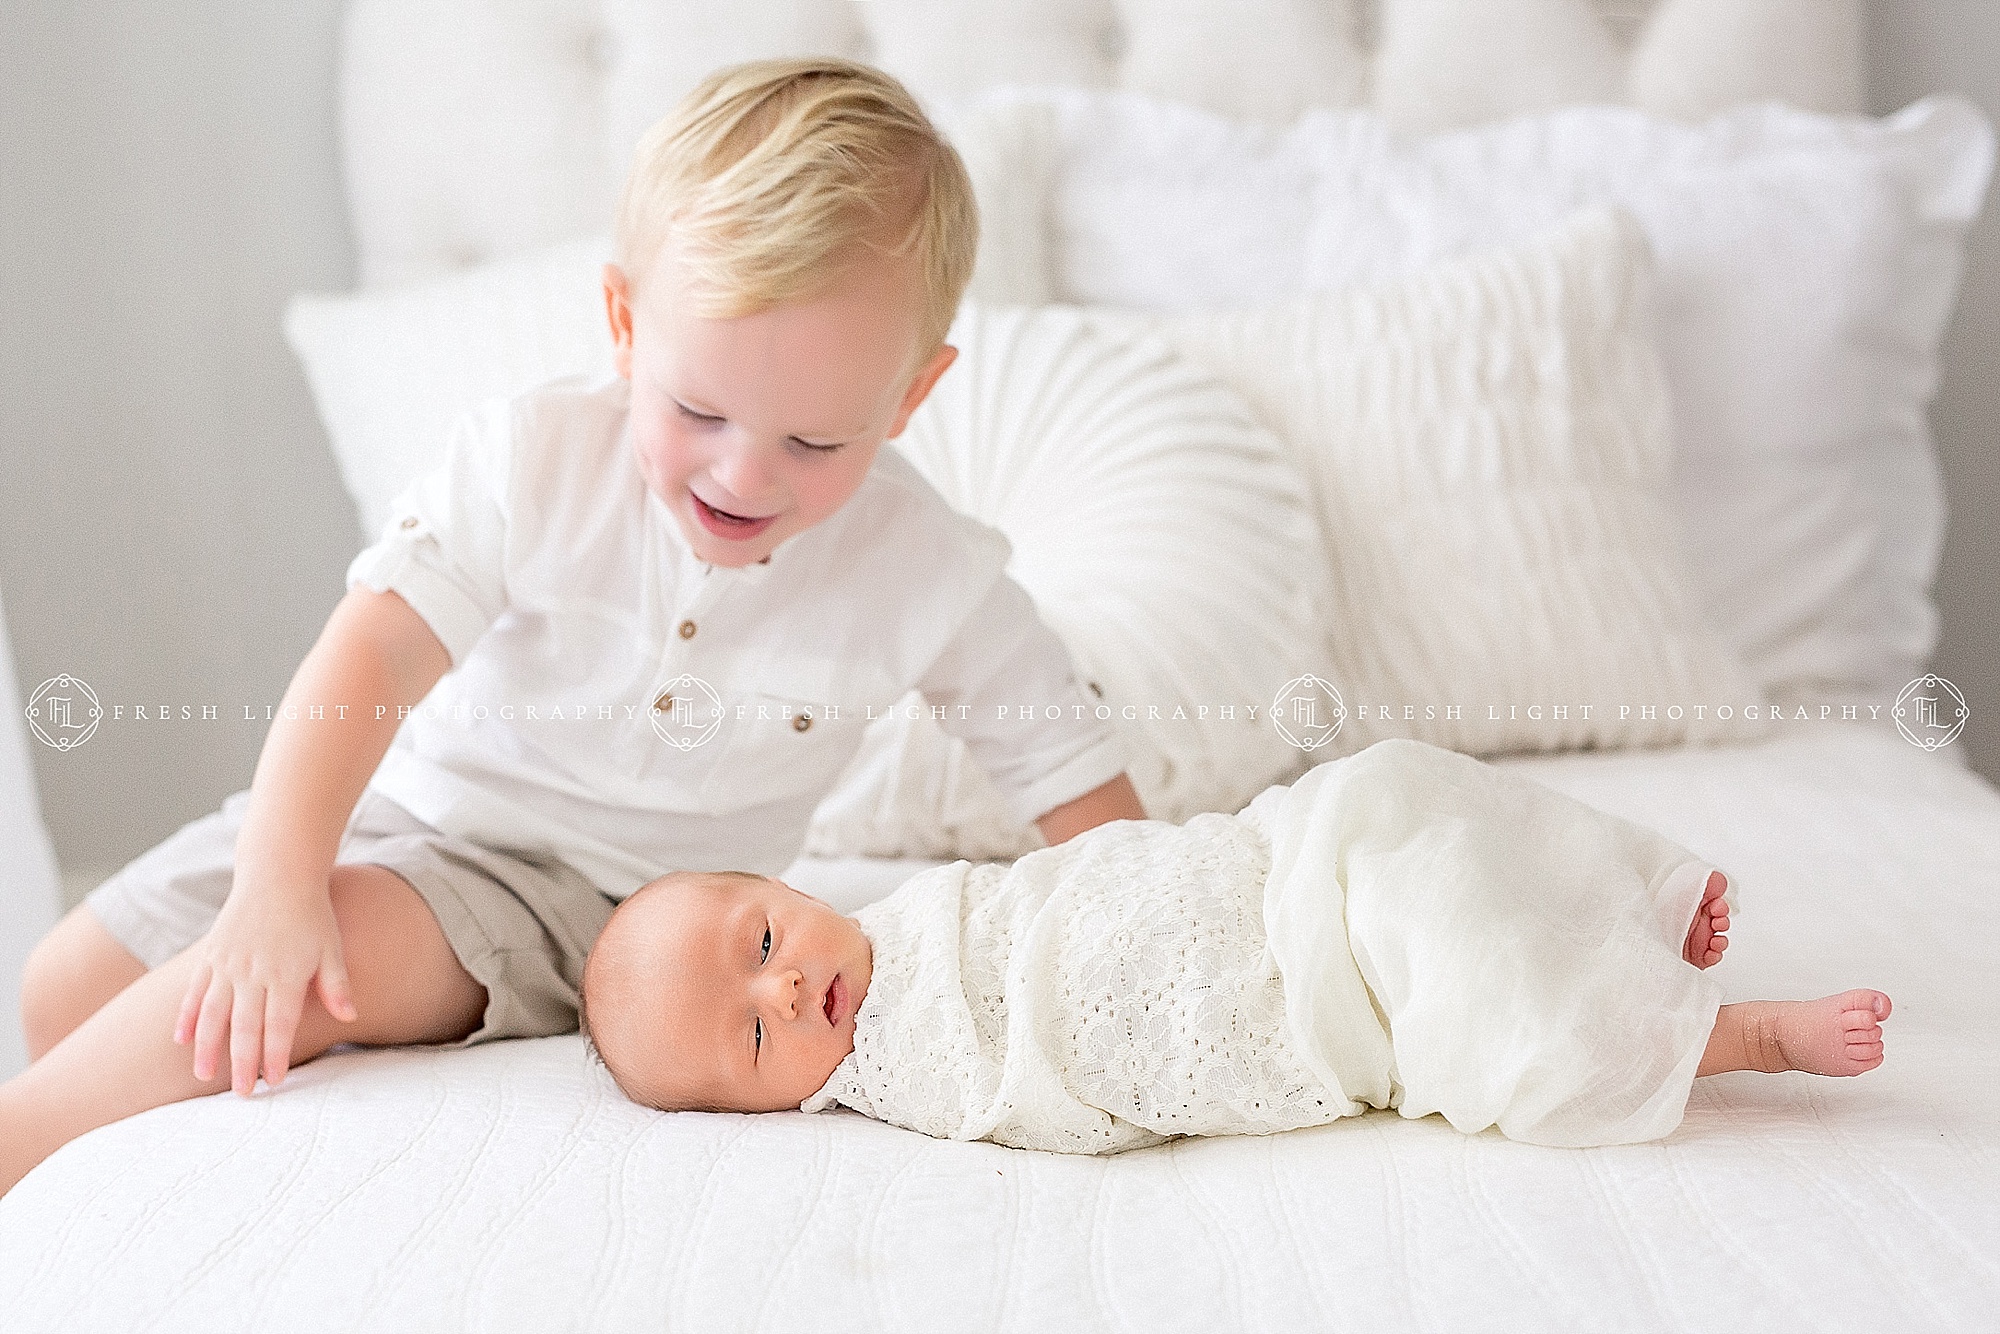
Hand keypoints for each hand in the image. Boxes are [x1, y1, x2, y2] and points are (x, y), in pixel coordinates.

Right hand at [174, 879, 357, 1095]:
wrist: (278, 874)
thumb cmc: (312, 914)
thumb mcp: (332, 947)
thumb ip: (337, 984)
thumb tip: (350, 1017)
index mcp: (286, 973)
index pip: (279, 1024)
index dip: (275, 1054)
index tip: (273, 1080)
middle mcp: (252, 972)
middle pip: (244, 1026)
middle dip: (242, 1062)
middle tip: (241, 1094)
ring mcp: (227, 963)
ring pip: (212, 1014)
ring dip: (207, 1047)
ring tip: (204, 1075)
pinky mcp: (211, 954)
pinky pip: (195, 991)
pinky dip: (187, 1016)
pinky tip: (182, 1039)